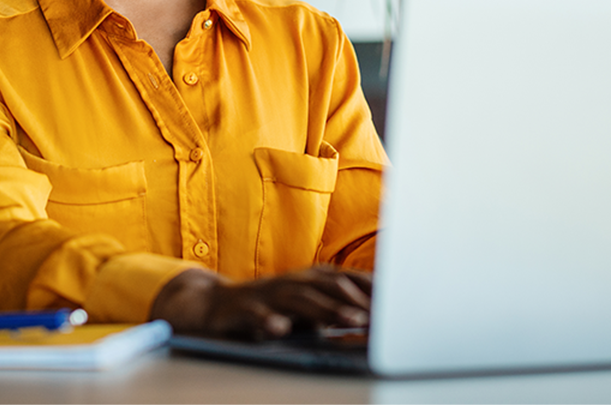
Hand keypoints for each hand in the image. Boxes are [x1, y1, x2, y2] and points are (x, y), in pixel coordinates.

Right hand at [149, 265, 371, 338]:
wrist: (211, 306)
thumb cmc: (266, 308)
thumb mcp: (302, 309)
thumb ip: (331, 312)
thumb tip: (371, 321)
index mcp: (307, 280)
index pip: (345, 279)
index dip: (371, 288)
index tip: (399, 301)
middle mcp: (289, 283)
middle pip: (328, 285)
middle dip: (357, 299)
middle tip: (383, 315)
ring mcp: (266, 295)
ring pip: (299, 299)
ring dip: (327, 309)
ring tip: (351, 321)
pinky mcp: (242, 309)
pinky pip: (255, 315)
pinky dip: (268, 321)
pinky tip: (281, 330)